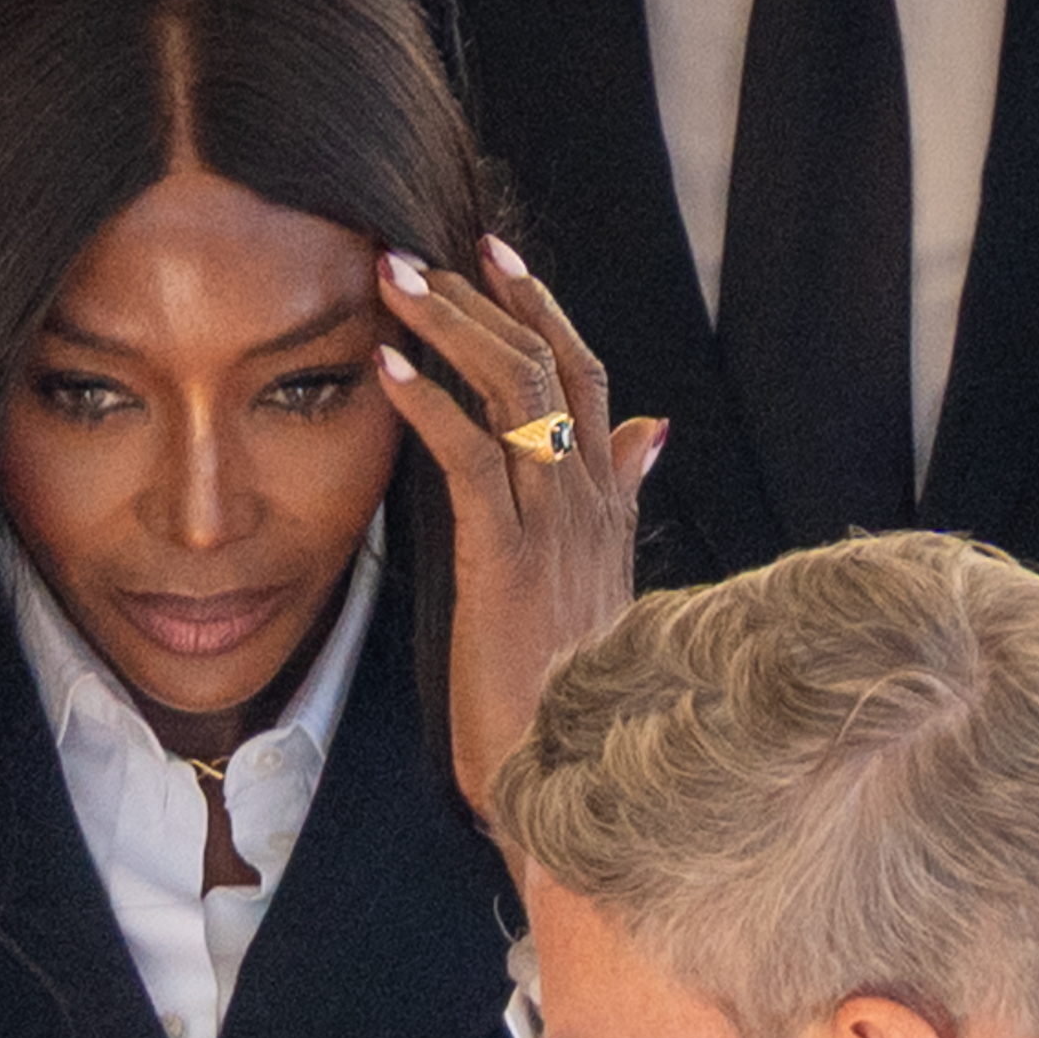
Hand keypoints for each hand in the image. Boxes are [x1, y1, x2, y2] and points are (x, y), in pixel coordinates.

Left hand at [375, 234, 665, 828]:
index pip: (586, 377)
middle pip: (554, 363)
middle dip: (488, 296)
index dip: (543, 308)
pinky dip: (425, 403)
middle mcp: (591, 502)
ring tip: (391, 283)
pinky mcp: (510, 560)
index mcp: (608, 504)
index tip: (494, 258)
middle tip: (423, 250)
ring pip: (516, 389)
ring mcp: (555, 528)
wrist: (574, 787)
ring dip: (450, 326)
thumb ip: (622, 497)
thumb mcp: (601, 582)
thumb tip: (655, 432)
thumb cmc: (569, 698)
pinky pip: (470, 456)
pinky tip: (383, 369)